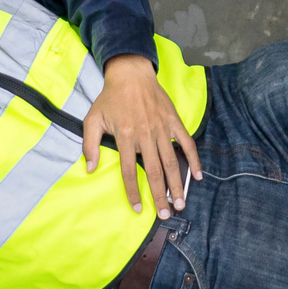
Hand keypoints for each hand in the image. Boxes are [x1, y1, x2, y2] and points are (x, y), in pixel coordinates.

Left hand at [81, 56, 199, 214]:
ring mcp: (162, 128)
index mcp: (125, 137)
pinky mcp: (174, 121)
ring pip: (171, 161)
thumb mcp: (92, 119)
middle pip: (154, 171)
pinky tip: (198, 175)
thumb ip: (90, 145)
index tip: (138, 209)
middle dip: (160, 195)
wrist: (130, 73)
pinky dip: (194, 159)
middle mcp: (145, 135)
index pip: (129, 171)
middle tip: (166, 214)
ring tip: (180, 202)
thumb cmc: (110, 98)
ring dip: (177, 184)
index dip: (133, 192)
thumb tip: (90, 169)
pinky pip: (187, 143)